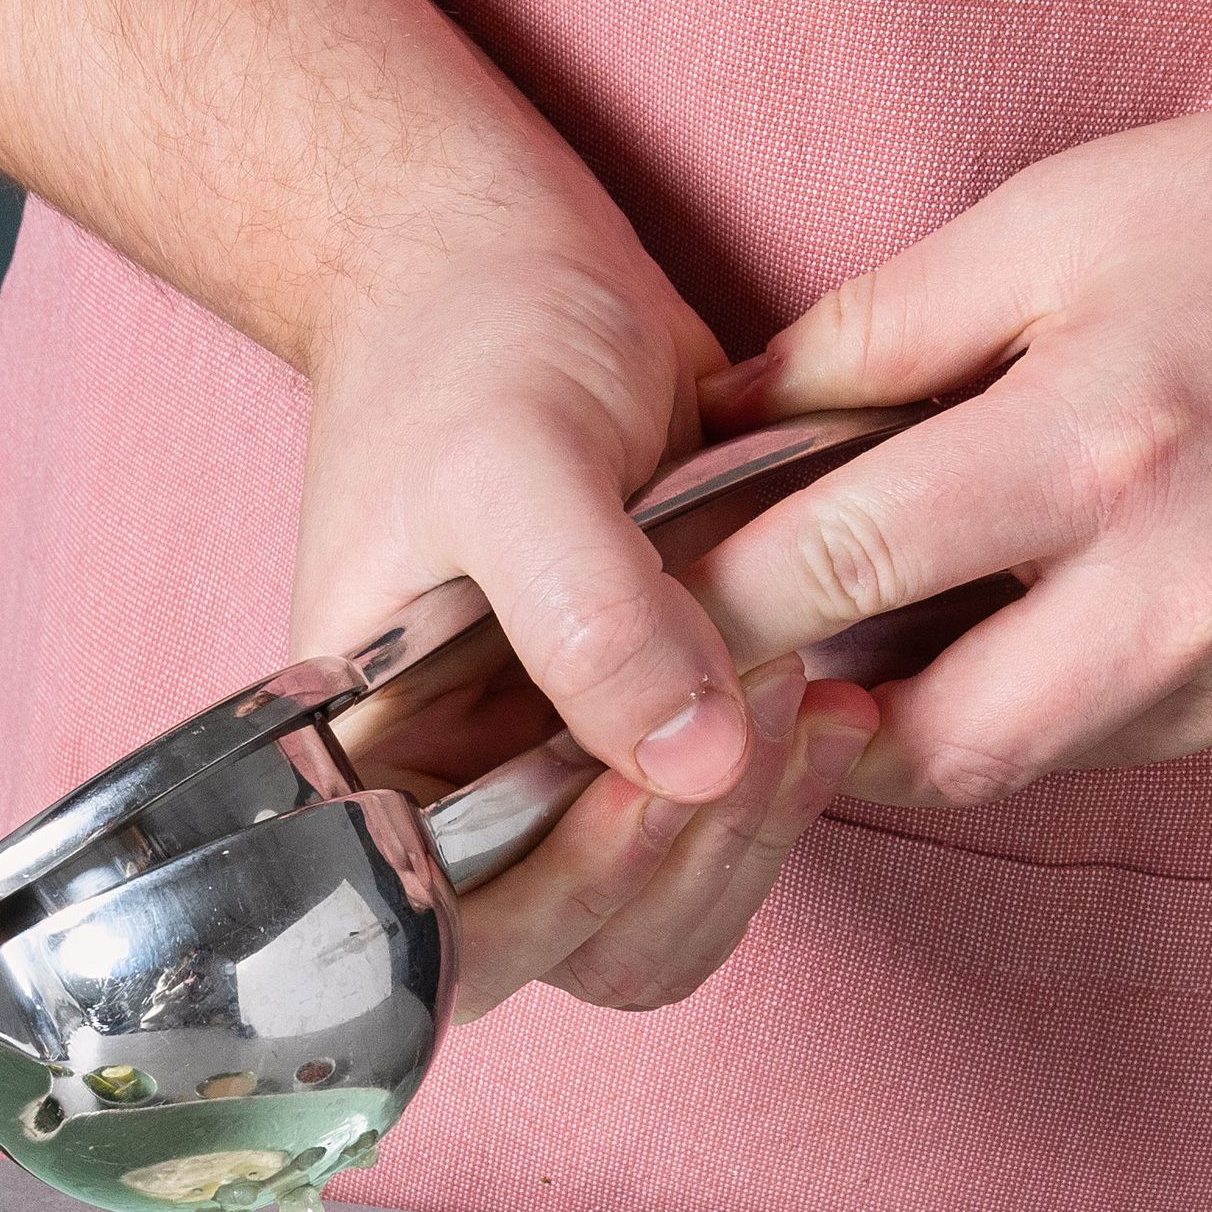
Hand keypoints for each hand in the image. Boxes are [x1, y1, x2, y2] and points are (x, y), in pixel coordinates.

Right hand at [294, 236, 879, 1017]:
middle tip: (763, 700)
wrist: (508, 265)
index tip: (652, 787)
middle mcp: (458, 794)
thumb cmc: (468, 346)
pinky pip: (717, 846)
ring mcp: (556, 780)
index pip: (445, 928)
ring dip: (748, 840)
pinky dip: (785, 801)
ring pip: (661, 920)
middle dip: (683, 860)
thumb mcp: (516, 459)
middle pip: (574, 947)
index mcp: (372, 759)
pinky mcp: (650, 746)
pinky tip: (839, 701)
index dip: (556, 896)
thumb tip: (691, 766)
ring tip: (812, 695)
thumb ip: (592, 617)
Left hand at [690, 69, 1211, 808]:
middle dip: (827, 716)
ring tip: (916, 621)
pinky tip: (1059, 614)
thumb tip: (718, 427)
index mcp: (1095, 433)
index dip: (715, 614)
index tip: (646, 622)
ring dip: (939, 716)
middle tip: (775, 657)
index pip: (835, 571)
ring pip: (1022, 763)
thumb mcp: (1067, 218)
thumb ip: (877, 335)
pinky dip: (1059, 700)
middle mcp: (1182, 577)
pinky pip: (1122, 746)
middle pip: (923, 741)